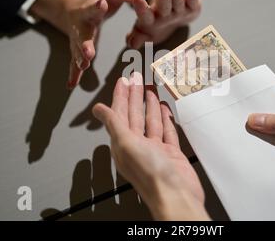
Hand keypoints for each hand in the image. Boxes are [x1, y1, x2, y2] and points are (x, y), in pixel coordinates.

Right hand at [31, 0, 136, 88]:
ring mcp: (77, 38)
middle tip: (89, 52)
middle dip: (85, 43)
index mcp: (90, 8)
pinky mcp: (77, 49)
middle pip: (82, 34)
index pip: (94, 6)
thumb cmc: (100, 0)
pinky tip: (71, 84)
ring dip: (80, 58)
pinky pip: (74, 62)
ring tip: (84, 66)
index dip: (97, 5)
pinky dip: (73, 73)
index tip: (101, 4)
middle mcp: (81, 24)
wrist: (72, 8)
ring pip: (77, 50)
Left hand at [92, 72, 209, 219]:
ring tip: (150, 89)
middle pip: (134, 115)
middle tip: (137, 79)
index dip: (120, 96)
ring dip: (149, 105)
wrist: (176, 195)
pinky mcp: (170, 153)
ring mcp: (155, 149)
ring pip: (150, 121)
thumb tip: (98, 110)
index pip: (119, 114)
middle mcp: (138, 146)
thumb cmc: (151, 175)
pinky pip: (166, 131)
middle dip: (135, 96)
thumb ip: (114, 124)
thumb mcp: (127, 144)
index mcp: (123, 144)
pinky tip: (164, 109)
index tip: (122, 81)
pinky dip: (165, 119)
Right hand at [126, 0, 200, 48]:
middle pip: (165, 7)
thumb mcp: (142, 29)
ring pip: (178, 2)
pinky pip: (193, 3)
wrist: (173, 24)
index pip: (145, 15)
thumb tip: (130, 45)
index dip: (140, 8)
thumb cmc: (153, 22)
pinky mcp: (192, 9)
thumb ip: (136, 36)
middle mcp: (166, 18)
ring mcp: (180, 13)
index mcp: (151, 22)